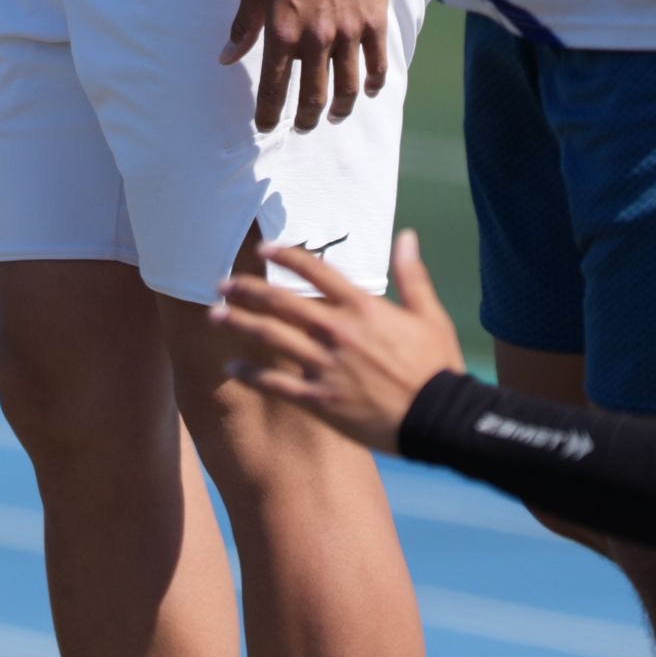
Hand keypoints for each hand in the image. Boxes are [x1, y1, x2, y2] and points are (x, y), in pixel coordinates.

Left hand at [211, 228, 459, 449]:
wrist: (440, 420)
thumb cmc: (437, 367)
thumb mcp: (430, 315)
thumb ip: (412, 275)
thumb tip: (406, 237)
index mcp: (362, 307)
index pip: (315, 270)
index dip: (286, 255)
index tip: (262, 248)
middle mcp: (337, 331)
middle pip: (281, 302)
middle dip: (247, 290)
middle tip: (221, 284)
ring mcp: (325, 366)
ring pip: (270, 337)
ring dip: (239, 323)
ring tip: (215, 315)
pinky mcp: (320, 400)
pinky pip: (276, 383)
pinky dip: (251, 373)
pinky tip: (232, 366)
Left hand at [222, 0, 401, 130]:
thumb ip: (243, 25)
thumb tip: (225, 58)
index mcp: (283, 31)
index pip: (274, 88)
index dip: (268, 114)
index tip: (266, 126)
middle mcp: (316, 39)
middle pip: (313, 96)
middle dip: (305, 119)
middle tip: (302, 126)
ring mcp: (349, 33)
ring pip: (348, 87)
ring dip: (340, 109)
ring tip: (334, 116)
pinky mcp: (374, 22)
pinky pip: (377, 64)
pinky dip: (374, 83)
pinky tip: (369, 91)